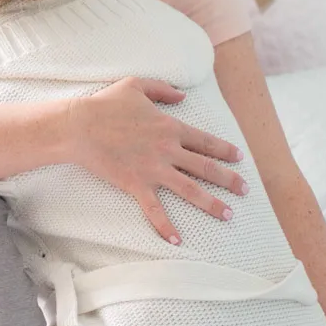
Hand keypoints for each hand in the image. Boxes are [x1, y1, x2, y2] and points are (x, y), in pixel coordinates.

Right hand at [67, 77, 248, 242]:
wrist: (80, 126)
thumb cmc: (105, 104)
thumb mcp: (136, 85)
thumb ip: (163, 89)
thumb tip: (183, 95)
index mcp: (170, 127)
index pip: (206, 141)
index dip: (225, 150)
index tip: (239, 158)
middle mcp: (168, 150)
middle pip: (206, 167)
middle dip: (229, 179)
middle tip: (246, 190)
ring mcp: (153, 169)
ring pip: (190, 190)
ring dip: (211, 204)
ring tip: (228, 215)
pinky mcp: (136, 184)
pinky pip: (154, 209)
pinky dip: (165, 226)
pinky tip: (177, 240)